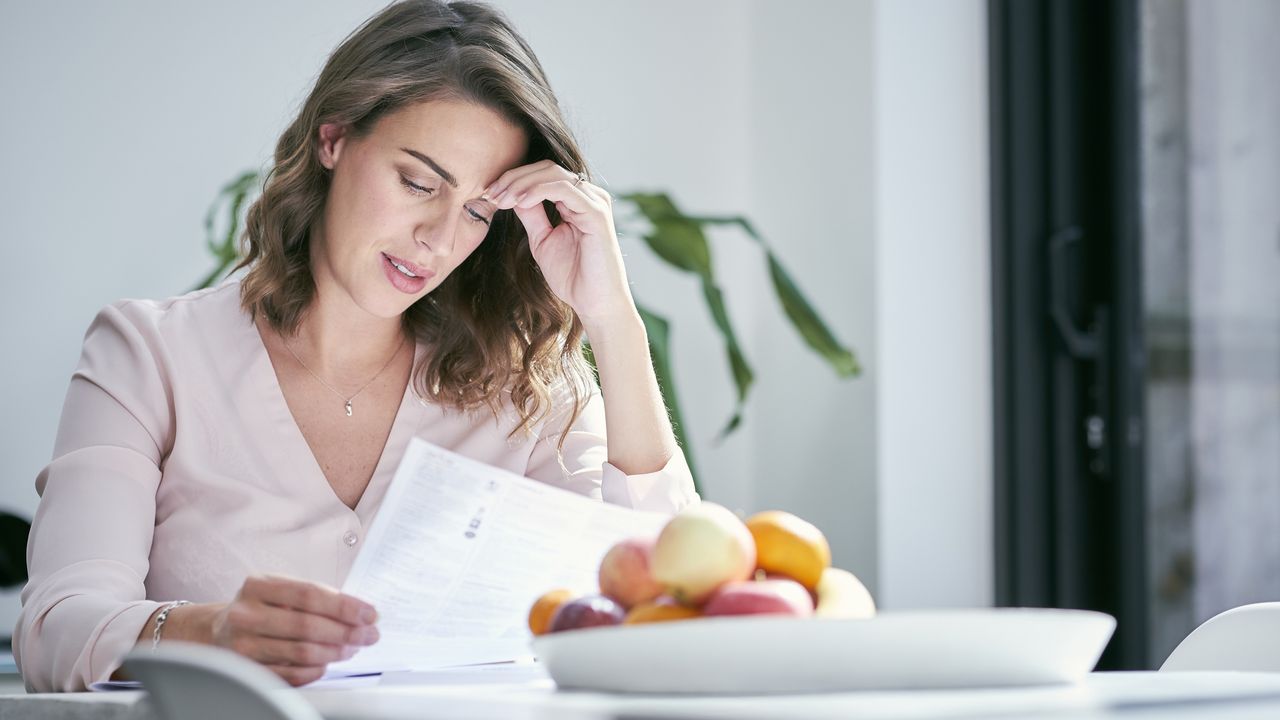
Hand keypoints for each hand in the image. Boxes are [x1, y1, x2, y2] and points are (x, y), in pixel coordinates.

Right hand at [208, 574, 379, 685]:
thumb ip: (316, 597)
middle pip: (307, 625)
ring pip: (301, 652)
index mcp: (257, 586)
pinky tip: (327, 663)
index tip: (369, 613)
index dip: (344, 606)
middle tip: (369, 635)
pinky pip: (290, 674)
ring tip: (352, 648)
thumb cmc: (261, 607)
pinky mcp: (247, 670)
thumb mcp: (281, 589)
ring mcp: (243, 644)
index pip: (309, 594)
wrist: (219, 629)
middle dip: (346, 632)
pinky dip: (315, 670)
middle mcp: (246, 614)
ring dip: (335, 652)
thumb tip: (360, 613)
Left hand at [486, 160, 636, 326]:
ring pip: (553, 174)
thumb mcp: (542, 240)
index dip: (514, 179)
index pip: (544, 174)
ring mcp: (595, 202)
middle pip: (547, 168)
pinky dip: (538, 191)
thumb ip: (531, 215)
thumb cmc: (573, 276)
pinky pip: (564, 189)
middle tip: (490, 193)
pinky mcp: (597, 213)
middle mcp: (590, 196)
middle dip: (514, 178)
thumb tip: (511, 195)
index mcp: (578, 200)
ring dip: (521, 184)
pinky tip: (520, 201)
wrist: (594, 303)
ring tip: (501, 199)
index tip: (489, 194)